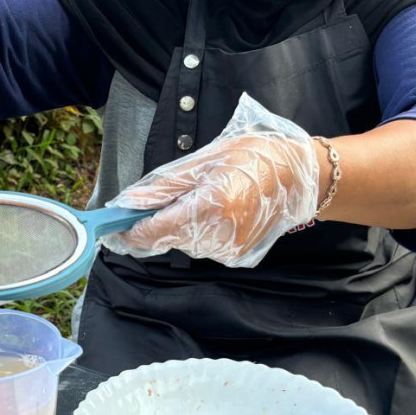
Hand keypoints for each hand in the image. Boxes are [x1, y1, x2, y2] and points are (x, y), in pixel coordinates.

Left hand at [101, 94, 319, 267]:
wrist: (300, 176)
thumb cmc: (253, 158)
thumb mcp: (203, 161)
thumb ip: (163, 187)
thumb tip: (129, 202)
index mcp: (209, 207)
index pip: (155, 230)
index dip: (131, 229)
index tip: (115, 226)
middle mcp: (218, 235)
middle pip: (168, 238)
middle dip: (159, 222)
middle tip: (167, 198)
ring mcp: (229, 249)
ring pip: (185, 244)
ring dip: (182, 226)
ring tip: (204, 198)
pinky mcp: (237, 255)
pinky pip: (205, 246)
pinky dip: (201, 231)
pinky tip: (218, 211)